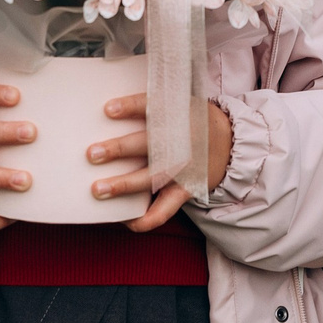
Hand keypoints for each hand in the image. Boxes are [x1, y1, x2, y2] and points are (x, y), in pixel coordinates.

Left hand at [88, 93, 234, 230]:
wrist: (229, 143)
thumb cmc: (191, 120)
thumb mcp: (179, 103)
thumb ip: (150, 105)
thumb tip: (105, 108)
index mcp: (177, 115)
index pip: (152, 107)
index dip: (130, 107)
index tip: (107, 110)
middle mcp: (180, 142)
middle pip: (148, 145)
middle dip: (119, 149)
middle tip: (92, 154)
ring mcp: (183, 169)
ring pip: (151, 178)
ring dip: (123, 185)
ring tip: (98, 189)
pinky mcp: (184, 191)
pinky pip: (163, 211)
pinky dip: (143, 220)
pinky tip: (124, 220)